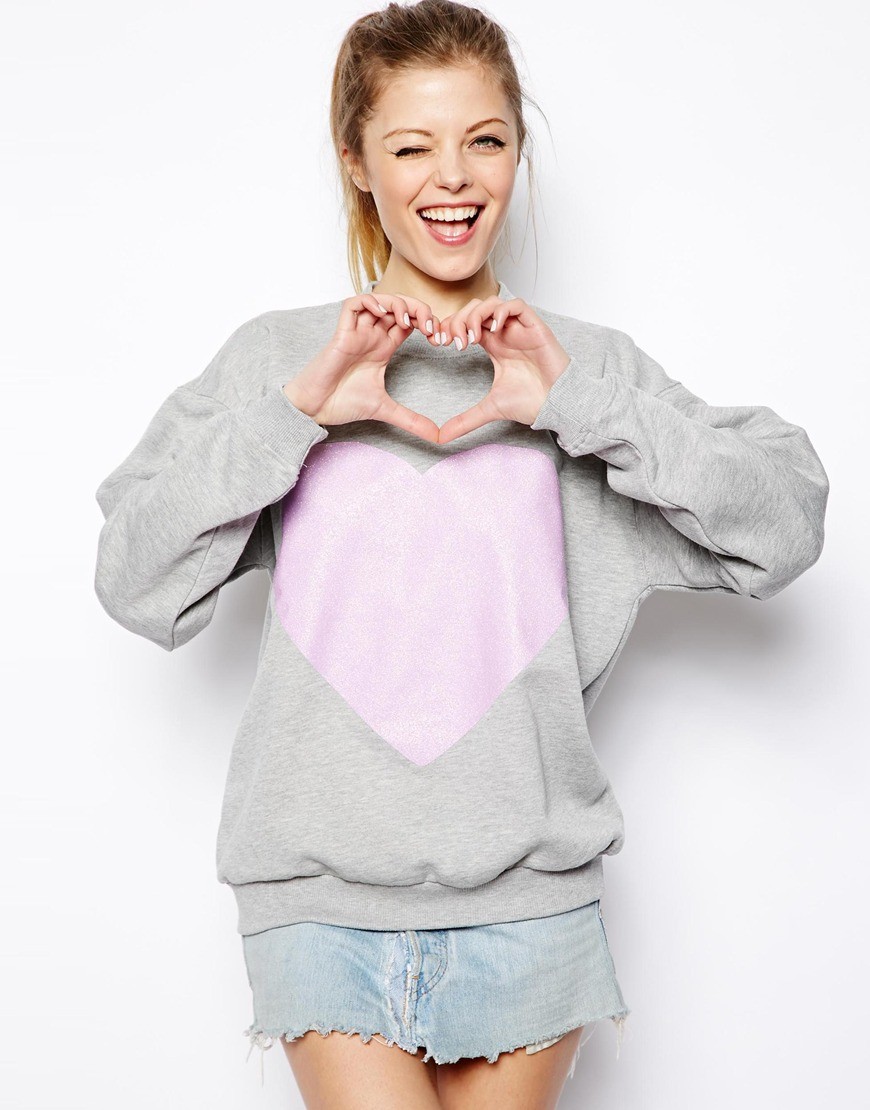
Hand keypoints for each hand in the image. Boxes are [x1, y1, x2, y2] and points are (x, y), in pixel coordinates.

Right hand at [283, 292, 447, 443]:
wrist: (315, 408)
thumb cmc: (341, 403)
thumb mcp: (385, 410)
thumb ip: (412, 420)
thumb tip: (437, 438)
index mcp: (383, 348)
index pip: (409, 322)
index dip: (427, 323)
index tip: (439, 339)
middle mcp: (371, 336)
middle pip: (399, 306)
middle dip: (419, 309)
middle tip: (430, 327)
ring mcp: (357, 332)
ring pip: (379, 299)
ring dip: (398, 303)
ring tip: (408, 320)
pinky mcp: (341, 333)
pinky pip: (354, 304)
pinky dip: (370, 302)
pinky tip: (383, 314)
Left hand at [433, 295, 571, 444]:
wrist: (557, 405)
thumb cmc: (532, 403)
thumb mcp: (490, 409)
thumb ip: (465, 420)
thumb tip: (441, 438)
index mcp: (493, 345)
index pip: (466, 323)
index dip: (450, 327)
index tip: (440, 343)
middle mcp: (505, 333)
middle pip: (475, 308)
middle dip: (458, 320)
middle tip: (453, 341)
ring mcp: (520, 328)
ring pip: (492, 303)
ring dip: (476, 315)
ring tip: (472, 338)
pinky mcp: (536, 327)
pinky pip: (517, 305)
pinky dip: (502, 311)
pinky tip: (494, 330)